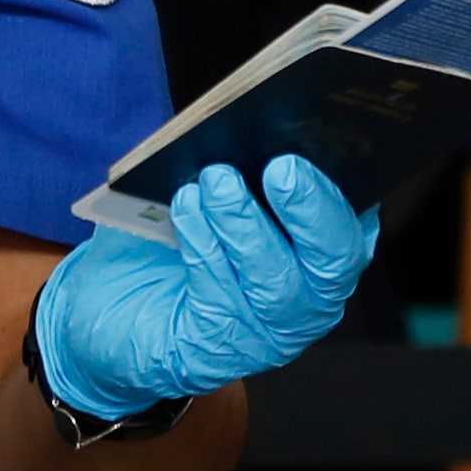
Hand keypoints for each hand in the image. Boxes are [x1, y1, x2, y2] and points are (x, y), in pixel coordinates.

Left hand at [31, 158, 377, 416]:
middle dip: (310, 211)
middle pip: (332, 260)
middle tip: (280, 165)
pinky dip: (205, 245)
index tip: (322, 147)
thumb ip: (251, 167)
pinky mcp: (217, 350)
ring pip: (274, 280)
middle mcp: (311, 299)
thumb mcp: (224, 196)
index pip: (354, 225)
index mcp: (325, 253)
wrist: (116, 311)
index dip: (343, 191)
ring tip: (216, 177)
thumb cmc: (186, 236)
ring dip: (245, 224)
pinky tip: (186, 206)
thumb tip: (262, 120)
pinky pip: (219, 296)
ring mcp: (268, 332)